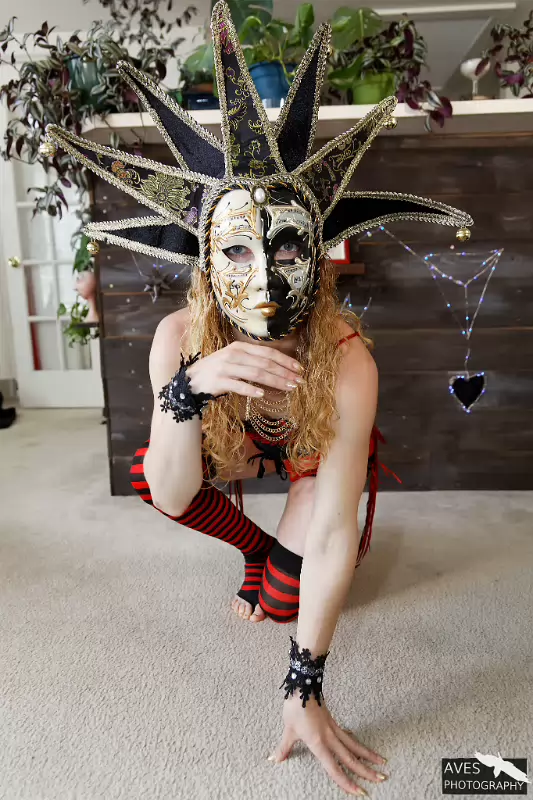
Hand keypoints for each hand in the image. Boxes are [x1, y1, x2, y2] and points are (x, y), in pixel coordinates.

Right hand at [186, 340, 303, 398]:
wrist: (192, 381)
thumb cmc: (218, 371)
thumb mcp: (235, 360)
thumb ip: (253, 361)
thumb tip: (279, 368)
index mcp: (240, 347)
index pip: (267, 353)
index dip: (285, 360)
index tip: (299, 369)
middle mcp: (234, 355)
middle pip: (265, 364)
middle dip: (284, 373)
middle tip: (299, 381)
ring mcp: (225, 367)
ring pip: (256, 374)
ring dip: (274, 381)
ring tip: (288, 388)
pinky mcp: (219, 381)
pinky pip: (238, 386)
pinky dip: (250, 390)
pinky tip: (262, 395)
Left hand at [269, 695, 388, 796]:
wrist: (304, 685)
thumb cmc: (296, 707)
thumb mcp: (288, 729)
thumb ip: (284, 747)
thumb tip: (274, 760)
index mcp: (318, 743)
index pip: (334, 768)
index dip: (346, 781)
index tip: (359, 791)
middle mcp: (329, 737)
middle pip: (351, 758)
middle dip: (366, 770)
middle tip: (381, 779)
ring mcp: (333, 729)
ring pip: (354, 746)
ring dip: (368, 755)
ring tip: (382, 763)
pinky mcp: (333, 722)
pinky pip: (348, 736)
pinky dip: (357, 743)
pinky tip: (360, 748)